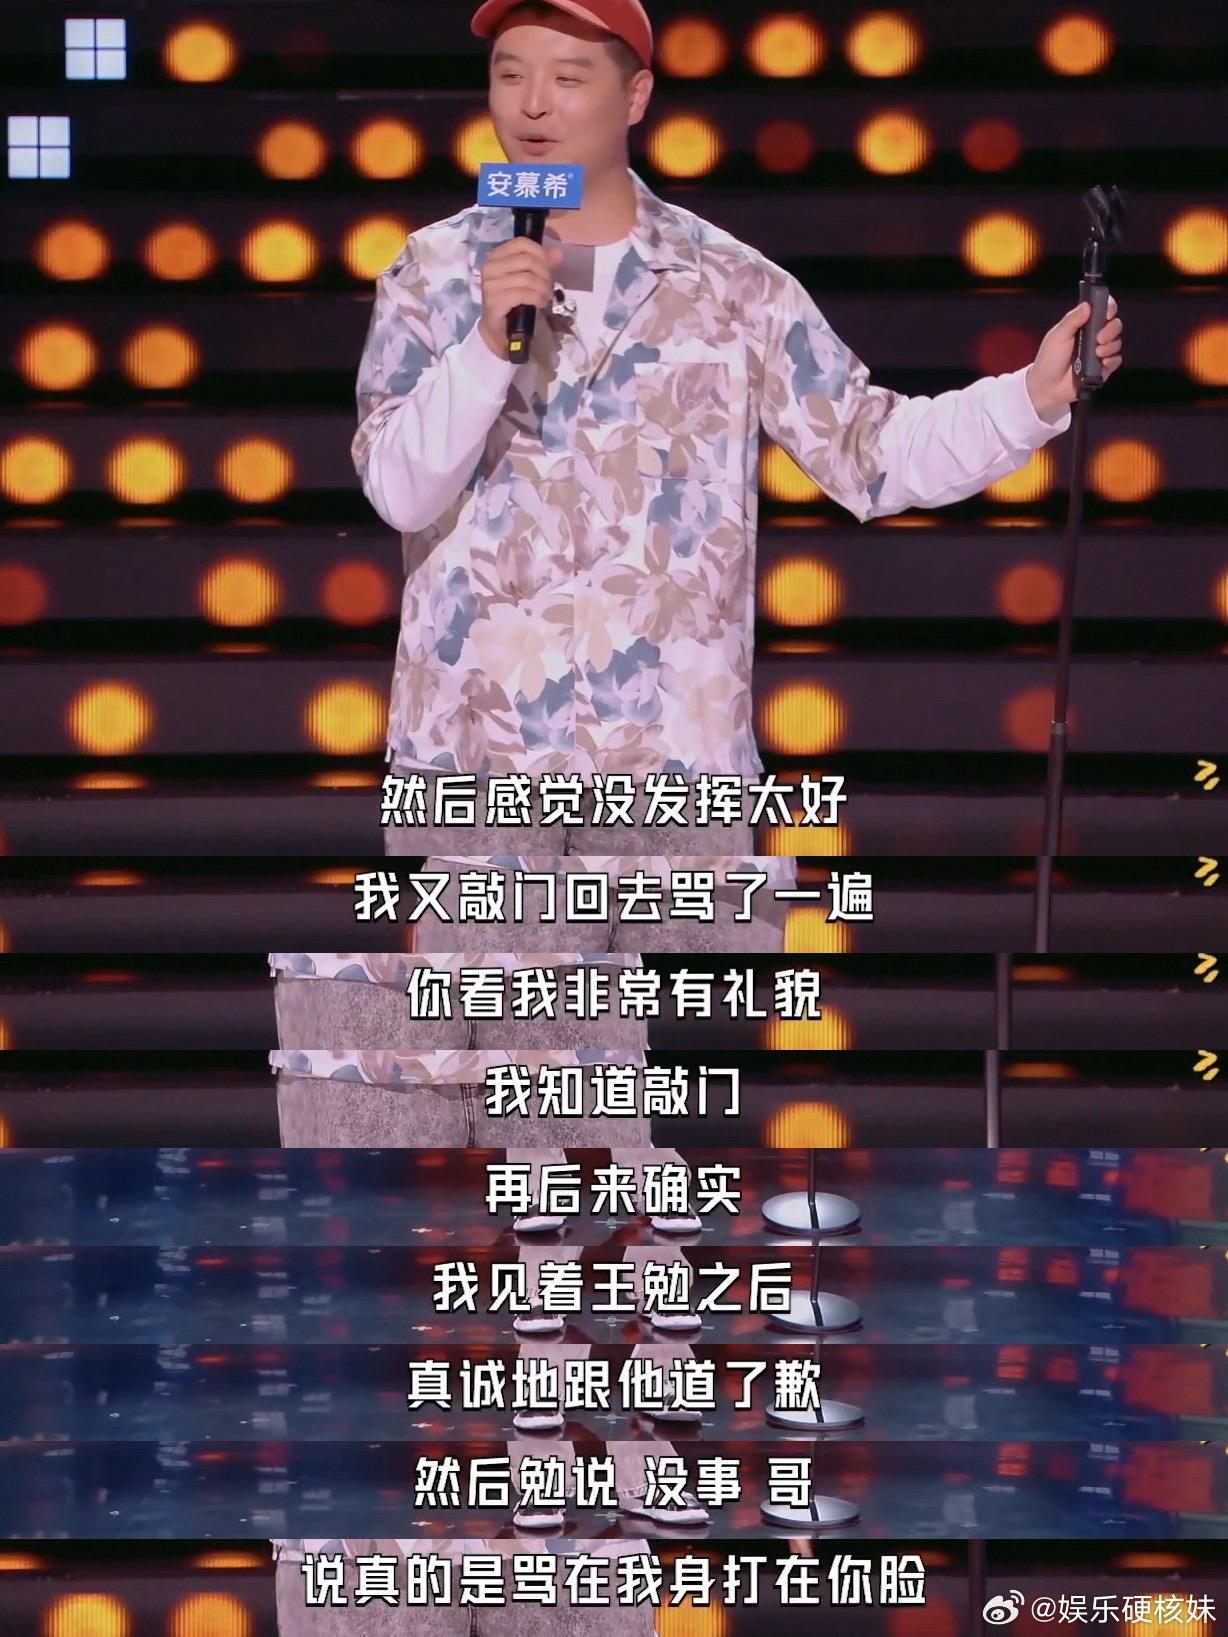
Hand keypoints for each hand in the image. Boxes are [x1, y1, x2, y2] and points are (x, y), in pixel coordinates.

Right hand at [477, 238, 564, 358]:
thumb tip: (558, 253)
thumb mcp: (528, 278)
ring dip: (543, 288)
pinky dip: (537, 298)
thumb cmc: (513, 301)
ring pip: (528, 278)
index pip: (521, 243)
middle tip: (549, 286)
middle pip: (527, 260)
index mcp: (496, 256)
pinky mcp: (495, 301)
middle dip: (545, 274)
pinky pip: (524, 294)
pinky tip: (540, 303)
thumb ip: (542, 264)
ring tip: (546, 296)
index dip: (540, 253)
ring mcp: (491, 284)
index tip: (550, 267)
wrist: (499, 329)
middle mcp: (490, 267)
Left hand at [1026, 296, 1121, 421]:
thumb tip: (1087, 305)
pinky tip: (1103, 362)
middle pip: (1114, 324)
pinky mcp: (1103, 368)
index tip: (1107, 313)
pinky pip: (1116, 360)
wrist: (1047, 388)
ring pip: (1117, 342)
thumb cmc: (1049, 359)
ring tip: (1097, 353)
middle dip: (1111, 329)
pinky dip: (1112, 360)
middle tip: (1099, 338)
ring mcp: (1099, 352)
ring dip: (1110, 345)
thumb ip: (1072, 320)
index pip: (1102, 309)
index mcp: (1083, 324)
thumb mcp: (1057, 336)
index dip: (1109, 308)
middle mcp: (1094, 336)